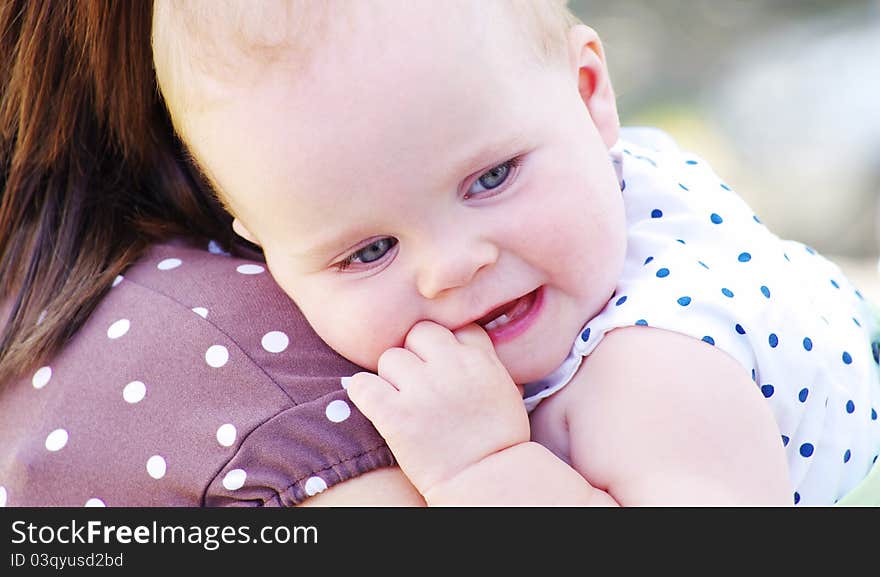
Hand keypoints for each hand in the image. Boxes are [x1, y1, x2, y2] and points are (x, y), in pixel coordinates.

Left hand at [346, 320, 529, 495]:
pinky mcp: (395, 414)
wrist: (486, 481)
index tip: (442, 364)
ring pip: (389, 358)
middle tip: (417, 383)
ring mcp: (422, 389)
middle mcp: (451, 367)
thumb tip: (460, 340)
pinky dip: (364, 393)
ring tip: (403, 402)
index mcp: (479, 359)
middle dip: (415, 355)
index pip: (452, 326)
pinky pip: (362, 384)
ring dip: (391, 377)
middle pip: (417, 334)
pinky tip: (375, 405)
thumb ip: (482, 360)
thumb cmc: (498, 441)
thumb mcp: (505, 388)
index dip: (444, 344)